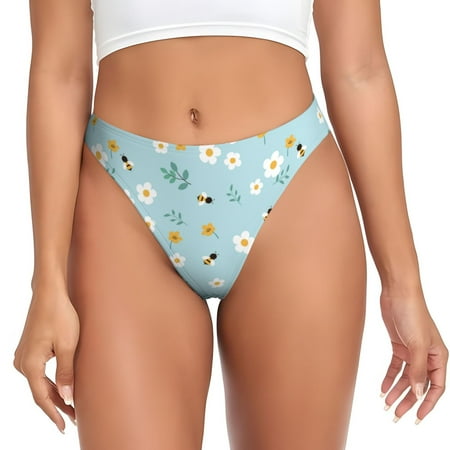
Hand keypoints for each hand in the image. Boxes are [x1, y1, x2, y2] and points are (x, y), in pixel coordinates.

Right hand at [13, 285, 79, 433]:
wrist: (49, 294)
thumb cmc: (60, 316)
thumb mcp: (68, 346)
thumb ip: (66, 374)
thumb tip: (67, 399)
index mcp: (30, 365)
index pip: (42, 398)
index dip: (54, 414)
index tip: (65, 426)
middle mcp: (22, 363)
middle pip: (40, 392)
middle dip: (57, 406)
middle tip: (75, 419)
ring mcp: (23, 356)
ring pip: (39, 383)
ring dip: (54, 395)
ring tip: (71, 407)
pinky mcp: (29, 349)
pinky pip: (39, 373)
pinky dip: (50, 382)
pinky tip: (62, 387)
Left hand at [379, 284, 447, 422]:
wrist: (398, 294)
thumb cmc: (413, 315)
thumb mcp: (416, 345)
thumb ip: (418, 371)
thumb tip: (419, 395)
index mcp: (438, 357)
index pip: (436, 387)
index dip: (427, 404)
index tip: (416, 417)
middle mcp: (426, 356)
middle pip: (419, 385)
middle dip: (408, 401)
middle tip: (396, 415)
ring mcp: (412, 351)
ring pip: (406, 378)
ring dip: (396, 391)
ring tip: (386, 405)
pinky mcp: (398, 345)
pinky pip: (395, 367)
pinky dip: (389, 378)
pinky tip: (382, 389)